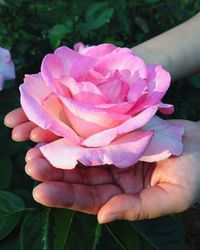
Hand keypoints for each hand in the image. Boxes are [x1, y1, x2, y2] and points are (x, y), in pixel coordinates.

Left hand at [4, 109, 199, 222]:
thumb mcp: (173, 197)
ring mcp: (113, 151)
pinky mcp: (116, 131)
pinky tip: (58, 127)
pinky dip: (76, 130)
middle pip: (78, 175)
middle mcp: (112, 173)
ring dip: (58, 149)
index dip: (64, 196)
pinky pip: (93, 132)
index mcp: (122, 193)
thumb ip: (139, 208)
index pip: (88, 198)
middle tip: (31, 165)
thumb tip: (103, 217)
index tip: (40, 191)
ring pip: (80, 153)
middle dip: (53, 171)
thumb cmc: (194, 174)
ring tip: (34, 146)